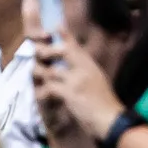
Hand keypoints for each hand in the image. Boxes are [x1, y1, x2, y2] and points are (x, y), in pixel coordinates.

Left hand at [32, 25, 121, 143]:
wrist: (111, 120)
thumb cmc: (106, 104)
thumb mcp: (98, 81)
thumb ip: (85, 72)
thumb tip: (75, 67)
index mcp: (90, 65)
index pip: (76, 45)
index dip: (64, 35)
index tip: (55, 26)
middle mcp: (84, 68)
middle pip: (61, 51)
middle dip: (45, 52)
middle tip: (37, 54)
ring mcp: (76, 80)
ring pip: (50, 70)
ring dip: (40, 74)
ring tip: (37, 77)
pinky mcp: (70, 93)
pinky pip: (49, 87)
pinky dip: (42, 92)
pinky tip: (41, 96)